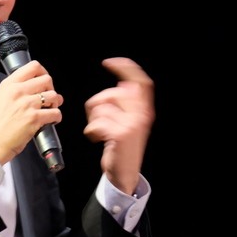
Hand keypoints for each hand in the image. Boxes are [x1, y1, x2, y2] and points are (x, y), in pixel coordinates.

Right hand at [0, 60, 63, 164]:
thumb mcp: (2, 98)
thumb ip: (18, 89)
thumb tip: (42, 87)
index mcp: (9, 84)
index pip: (33, 66)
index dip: (43, 73)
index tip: (44, 82)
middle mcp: (18, 91)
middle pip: (47, 79)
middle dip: (51, 89)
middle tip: (47, 98)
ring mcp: (26, 104)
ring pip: (54, 95)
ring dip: (56, 103)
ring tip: (50, 109)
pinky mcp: (34, 118)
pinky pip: (56, 112)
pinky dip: (57, 117)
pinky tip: (51, 120)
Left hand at [83, 57, 154, 194]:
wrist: (124, 174)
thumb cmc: (121, 146)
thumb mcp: (129, 122)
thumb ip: (125, 104)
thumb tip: (119, 83)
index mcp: (145, 110)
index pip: (141, 82)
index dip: (126, 68)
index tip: (109, 63)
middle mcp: (142, 115)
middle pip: (114, 92)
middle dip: (99, 102)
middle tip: (97, 116)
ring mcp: (132, 124)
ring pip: (102, 107)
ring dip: (93, 119)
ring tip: (99, 130)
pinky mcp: (121, 134)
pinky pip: (97, 122)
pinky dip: (91, 131)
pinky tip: (96, 138)